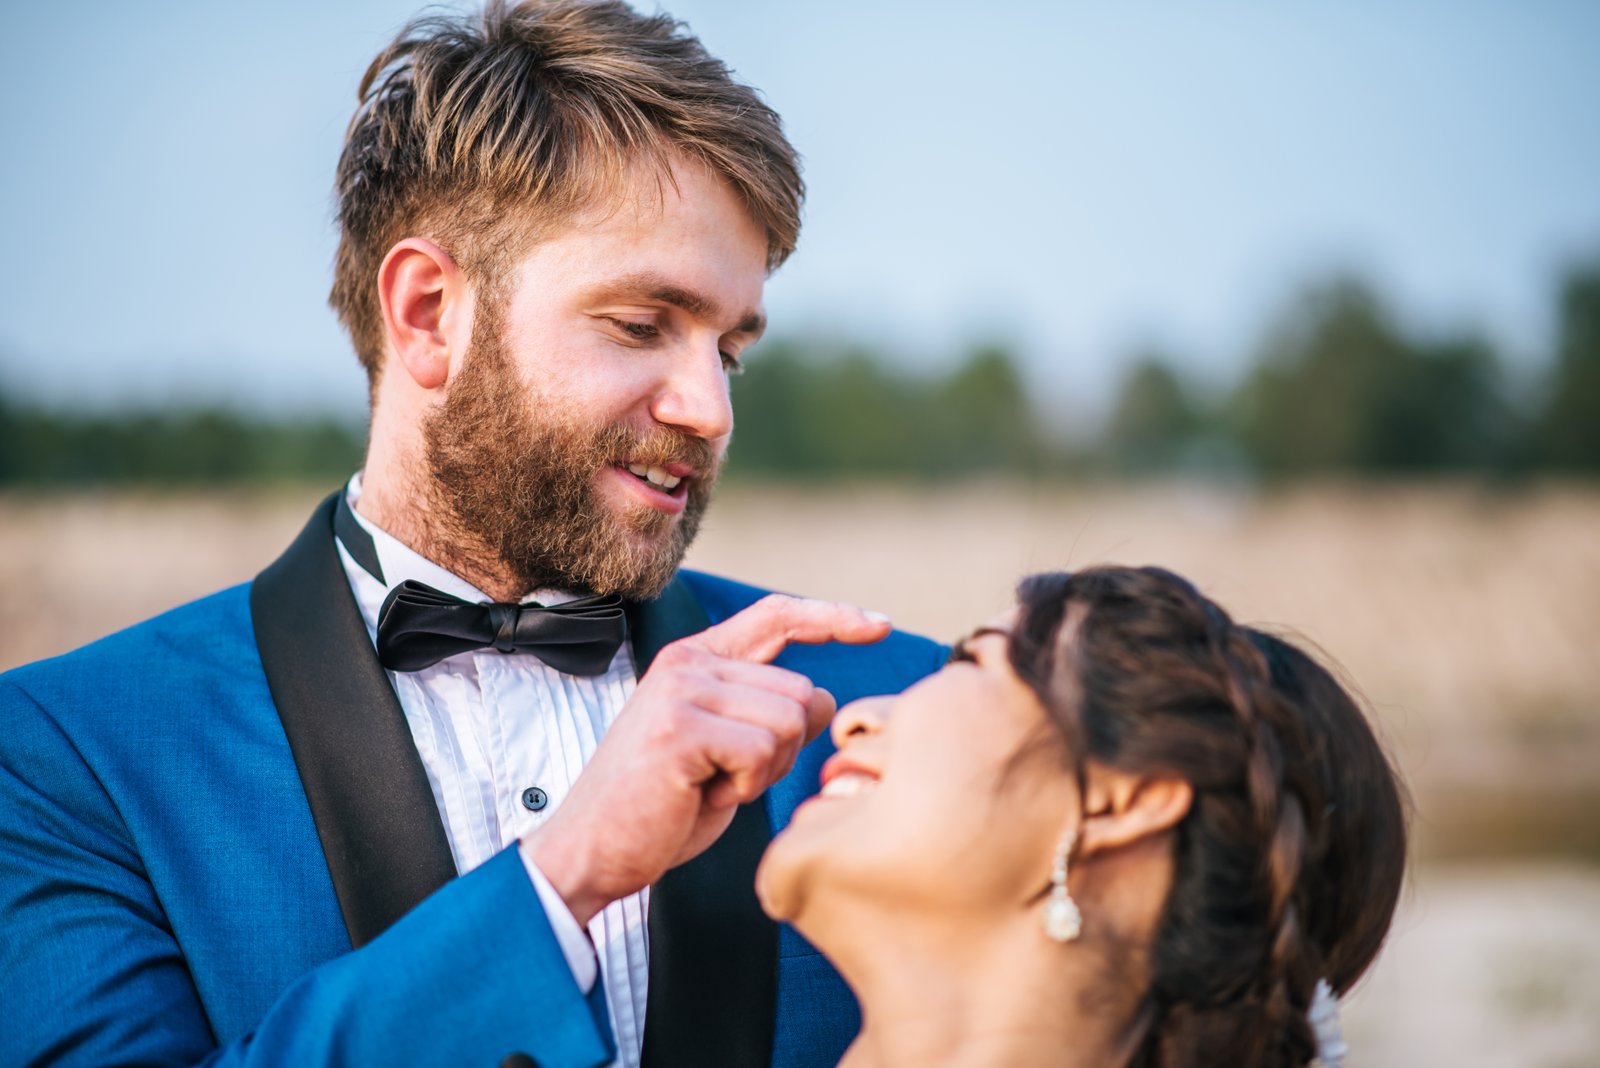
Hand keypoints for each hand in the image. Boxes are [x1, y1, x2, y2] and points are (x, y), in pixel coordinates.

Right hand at [521, 594, 890, 924]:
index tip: (879, 624)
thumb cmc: (662, 808)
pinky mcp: (681, 728)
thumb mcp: (723, 749)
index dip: (832, 615)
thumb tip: (827, 697)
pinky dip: (745, 787)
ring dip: (765, 771)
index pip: (777, 615)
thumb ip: (765, 712)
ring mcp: (683, 691)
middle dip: (785, 750)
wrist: (592, 851)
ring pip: (789, 722)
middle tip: (727, 779)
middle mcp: (689, 663)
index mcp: (696, 658)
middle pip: (801, 692)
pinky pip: (763, 751)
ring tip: (711, 786)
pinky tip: (702, 796)